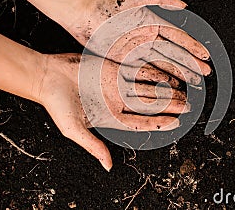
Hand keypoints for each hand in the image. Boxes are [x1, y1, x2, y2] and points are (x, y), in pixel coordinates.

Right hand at [36, 53, 188, 170]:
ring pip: (146, 87)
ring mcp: (116, 84)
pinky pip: (136, 70)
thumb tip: (108, 166)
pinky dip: (151, 72)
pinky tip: (165, 72)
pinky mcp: (113, 68)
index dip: (159, 123)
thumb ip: (93, 146)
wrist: (47, 77)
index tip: (176, 123)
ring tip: (182, 90)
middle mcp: (117, 101)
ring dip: (163, 89)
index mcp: (110, 117)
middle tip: (187, 105)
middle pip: (148, 105)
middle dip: (167, 106)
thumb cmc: (57, 104)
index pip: (140, 122)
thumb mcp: (74, 129)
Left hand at [67, 0, 211, 83]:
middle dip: (190, 64)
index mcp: (153, 23)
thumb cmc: (108, 2)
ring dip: (179, 73)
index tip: (205, 56)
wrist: (83, 14)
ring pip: (163, 64)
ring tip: (193, 83)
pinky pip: (146, 71)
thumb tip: (183, 4)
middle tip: (204, 74)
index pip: (178, 37)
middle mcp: (148, 38)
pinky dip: (159, 78)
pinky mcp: (125, 60)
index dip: (192, 47)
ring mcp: (137, 50)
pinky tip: (170, 85)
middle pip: (174, 53)